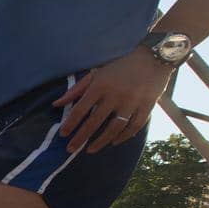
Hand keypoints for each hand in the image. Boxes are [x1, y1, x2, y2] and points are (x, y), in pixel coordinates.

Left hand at [54, 49, 171, 153]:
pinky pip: (134, 126)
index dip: (70, 124)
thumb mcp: (96, 73)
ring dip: (101, 141)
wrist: (153, 58)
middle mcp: (115, 95)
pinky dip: (124, 136)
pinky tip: (113, 142)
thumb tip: (56, 104)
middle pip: (95, 121)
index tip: (63, 135)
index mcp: (100, 86)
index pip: (81, 109)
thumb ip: (77, 89)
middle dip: (81, 137)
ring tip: (90, 150)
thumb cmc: (120, 66)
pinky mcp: (147, 106)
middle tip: (70, 149)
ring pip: (114, 128)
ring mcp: (132, 102)